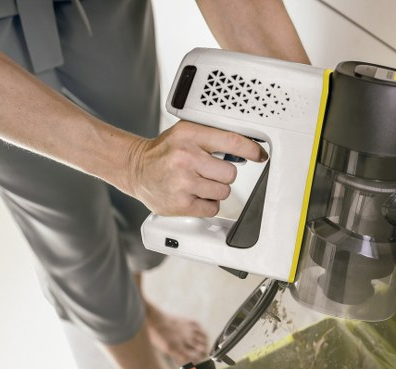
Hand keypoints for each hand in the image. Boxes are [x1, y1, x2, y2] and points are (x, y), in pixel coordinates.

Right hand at [123, 121, 267, 216]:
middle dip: (223, 174)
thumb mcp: (185, 134)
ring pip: (223, 191)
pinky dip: (207, 204)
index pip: (232, 141)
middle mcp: (185, 158)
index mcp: (189, 135)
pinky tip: (194, 195)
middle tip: (207, 172)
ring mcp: (183, 182)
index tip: (259, 155)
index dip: (251, 149)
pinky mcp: (181, 204)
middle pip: (230, 173)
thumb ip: (212, 138)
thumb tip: (244, 149)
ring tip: (198, 183)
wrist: (136, 169)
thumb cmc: (164, 152)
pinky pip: (213, 208)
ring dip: (215, 190)